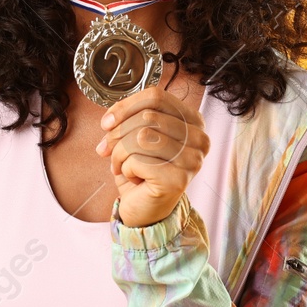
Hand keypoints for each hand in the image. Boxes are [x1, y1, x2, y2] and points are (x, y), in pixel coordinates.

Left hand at [96, 87, 207, 227]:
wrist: (145, 209)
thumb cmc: (142, 171)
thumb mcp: (137, 136)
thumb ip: (130, 119)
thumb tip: (110, 120)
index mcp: (194, 121)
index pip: (156, 97)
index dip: (125, 106)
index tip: (107, 123)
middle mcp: (199, 138)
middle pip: (147, 116)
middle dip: (118, 134)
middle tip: (109, 151)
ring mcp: (192, 160)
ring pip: (140, 137)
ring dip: (120, 154)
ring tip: (122, 166)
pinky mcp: (178, 179)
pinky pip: (136, 161)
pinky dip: (125, 169)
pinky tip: (134, 179)